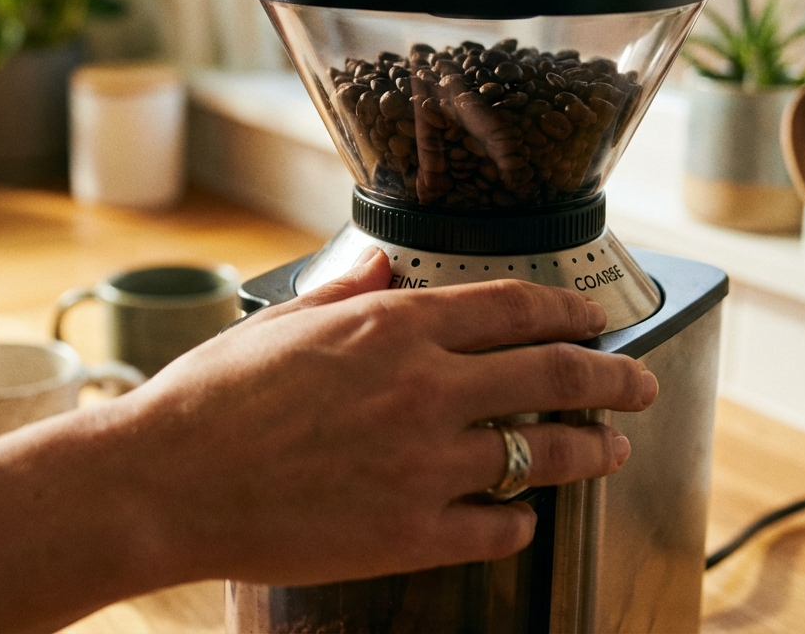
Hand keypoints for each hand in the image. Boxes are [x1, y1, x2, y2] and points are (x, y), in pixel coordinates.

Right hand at [115, 247, 657, 586]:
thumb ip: (346, 293)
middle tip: (637, 385)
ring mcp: (425, 467)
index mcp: (392, 329)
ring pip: (543, 455)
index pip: (513, 308)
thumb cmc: (210, 397)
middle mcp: (425, 391)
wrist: (167, 482)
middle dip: (612, 379)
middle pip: (554, 376)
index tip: (593, 322)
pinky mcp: (410, 533)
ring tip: (609, 450)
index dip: (568, 313)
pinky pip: (497, 529)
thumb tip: (382, 270)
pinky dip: (518, 521)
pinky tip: (520, 519)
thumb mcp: (280, 321)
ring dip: (589, 450)